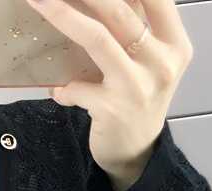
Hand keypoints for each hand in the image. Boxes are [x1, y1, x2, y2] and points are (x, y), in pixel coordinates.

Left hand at [25, 0, 193, 190]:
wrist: (136, 154)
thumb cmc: (137, 99)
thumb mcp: (148, 61)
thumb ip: (132, 28)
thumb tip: (93, 3)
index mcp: (174, 42)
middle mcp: (162, 61)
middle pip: (119, 9)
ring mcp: (138, 86)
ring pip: (98, 38)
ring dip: (63, 16)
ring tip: (37, 1)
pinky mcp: (113, 109)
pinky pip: (78, 86)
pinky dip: (63, 87)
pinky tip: (59, 91)